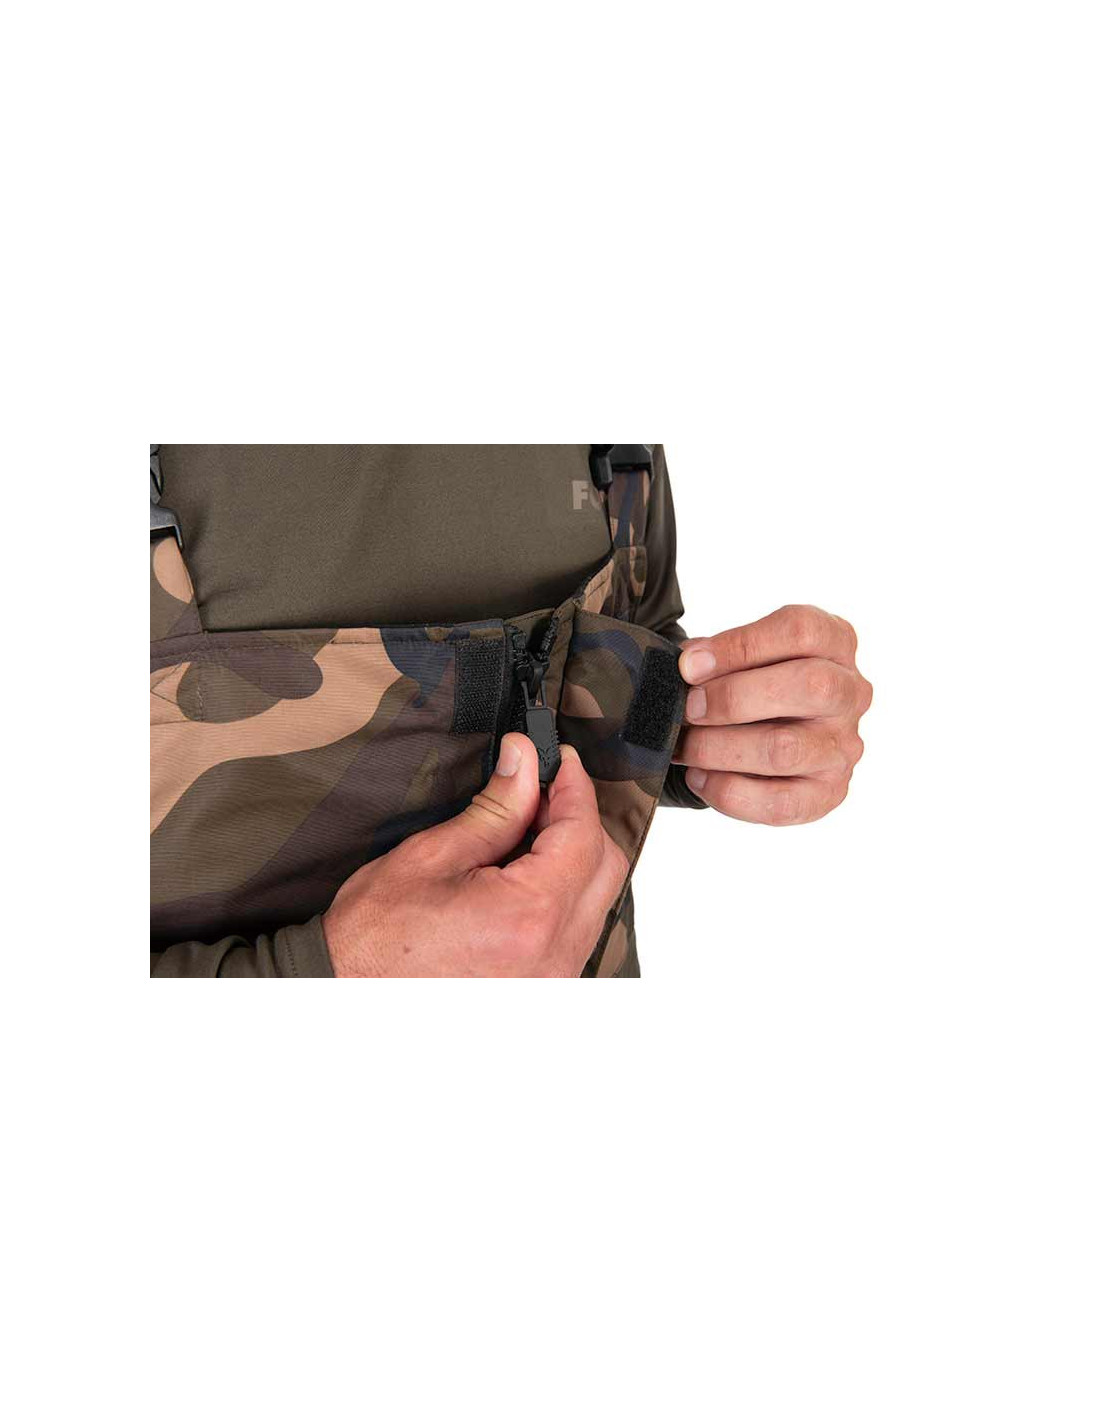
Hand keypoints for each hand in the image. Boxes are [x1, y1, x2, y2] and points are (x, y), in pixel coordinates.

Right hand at [322, 734, 628, 976]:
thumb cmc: (375, 938)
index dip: (574, 787)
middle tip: (539, 790)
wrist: (347, 996)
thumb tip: (525, 761)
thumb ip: (495, 808)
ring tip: (523, 832)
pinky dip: (561, 892)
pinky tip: (522, 874)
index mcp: (529, 916)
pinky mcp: (542, 988)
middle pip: (605, 866)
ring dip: (572, 857)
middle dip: (579, 819)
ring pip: (596, 899)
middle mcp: (554, 956)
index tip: (559, 760)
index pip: (583, 834)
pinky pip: (577, 929)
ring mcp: (552, 980)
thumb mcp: (432, 856)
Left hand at [675, 605, 871, 824]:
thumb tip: (688, 667)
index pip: (801, 631)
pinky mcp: (828, 794)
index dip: (739, 646)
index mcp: (835, 643)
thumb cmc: (753, 684)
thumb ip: (718, 655)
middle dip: (734, 698)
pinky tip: (700, 777)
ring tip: (687, 747)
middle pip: (810, 686)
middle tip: (689, 708)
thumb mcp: (742, 656)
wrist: (769, 737)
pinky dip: (728, 791)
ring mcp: (844, 747)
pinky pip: (779, 802)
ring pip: (786, 748)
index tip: (689, 665)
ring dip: (720, 748)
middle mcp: (851, 693)